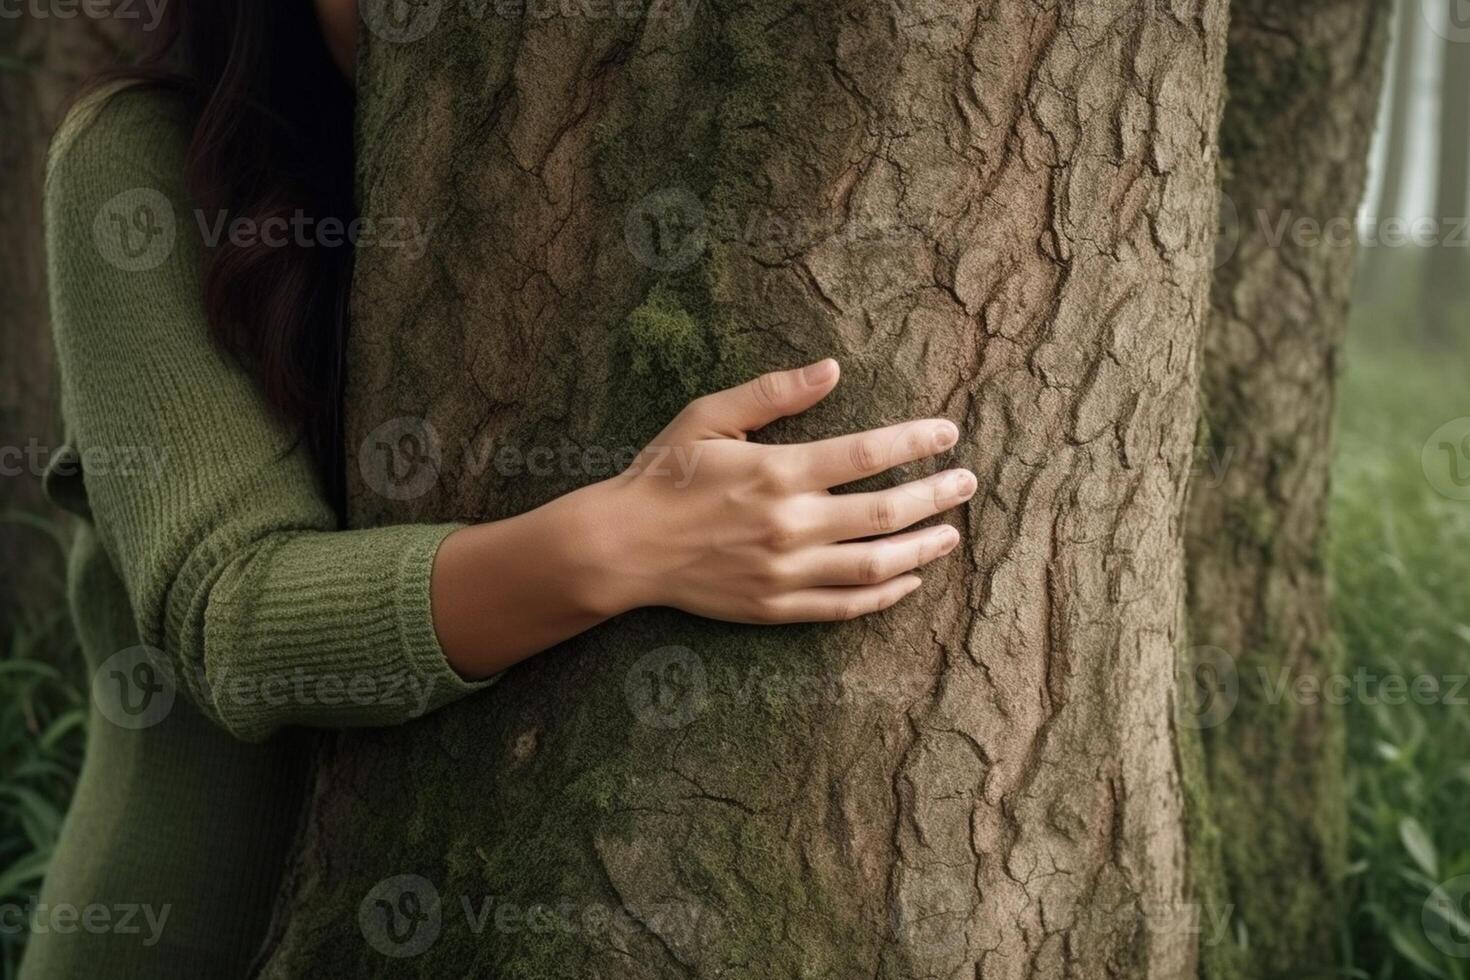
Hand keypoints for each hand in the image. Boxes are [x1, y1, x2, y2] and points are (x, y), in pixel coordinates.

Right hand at [597, 358, 974, 623]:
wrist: (623, 547)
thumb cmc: (664, 474)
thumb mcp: (709, 416)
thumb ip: (773, 393)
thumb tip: (831, 369)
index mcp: (778, 472)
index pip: (868, 453)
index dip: (916, 442)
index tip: (948, 435)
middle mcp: (790, 524)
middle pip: (885, 511)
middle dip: (936, 495)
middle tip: (967, 483)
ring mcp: (786, 572)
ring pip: (875, 564)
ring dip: (922, 548)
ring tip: (951, 534)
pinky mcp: (776, 607)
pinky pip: (845, 606)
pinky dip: (885, 595)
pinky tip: (909, 580)